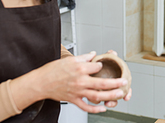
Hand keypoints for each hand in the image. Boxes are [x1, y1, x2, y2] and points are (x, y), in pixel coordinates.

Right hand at [11, 51, 128, 113]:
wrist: (41, 83)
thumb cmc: (53, 70)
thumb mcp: (69, 59)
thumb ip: (83, 57)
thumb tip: (93, 54)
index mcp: (79, 69)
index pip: (97, 67)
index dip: (103, 66)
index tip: (104, 65)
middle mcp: (80, 81)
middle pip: (101, 84)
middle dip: (115, 83)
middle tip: (124, 82)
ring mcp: (77, 92)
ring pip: (97, 96)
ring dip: (110, 96)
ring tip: (119, 94)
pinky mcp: (74, 100)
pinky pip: (86, 107)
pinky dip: (95, 109)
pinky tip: (103, 108)